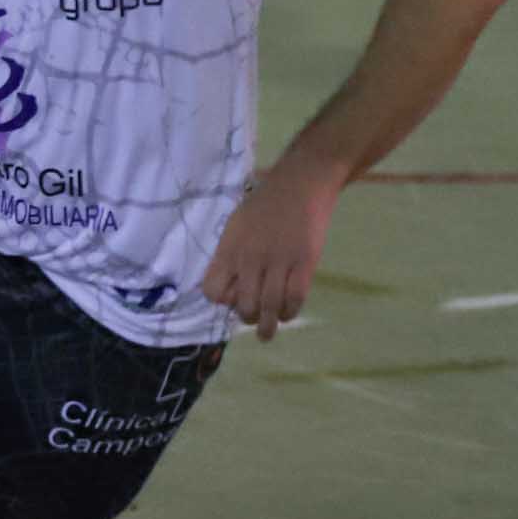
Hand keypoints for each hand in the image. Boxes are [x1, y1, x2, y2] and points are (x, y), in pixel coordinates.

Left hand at [201, 165, 338, 338]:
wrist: (299, 185)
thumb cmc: (265, 204)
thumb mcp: (236, 226)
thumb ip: (231, 253)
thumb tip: (230, 283)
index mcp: (229, 249)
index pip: (214, 289)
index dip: (222, 300)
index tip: (231, 300)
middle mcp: (250, 259)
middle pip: (243, 304)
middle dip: (247, 318)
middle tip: (252, 320)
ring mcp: (278, 263)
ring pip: (269, 306)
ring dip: (267, 325)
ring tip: (266, 333)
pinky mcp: (304, 264)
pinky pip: (295, 298)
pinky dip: (290, 311)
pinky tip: (287, 313)